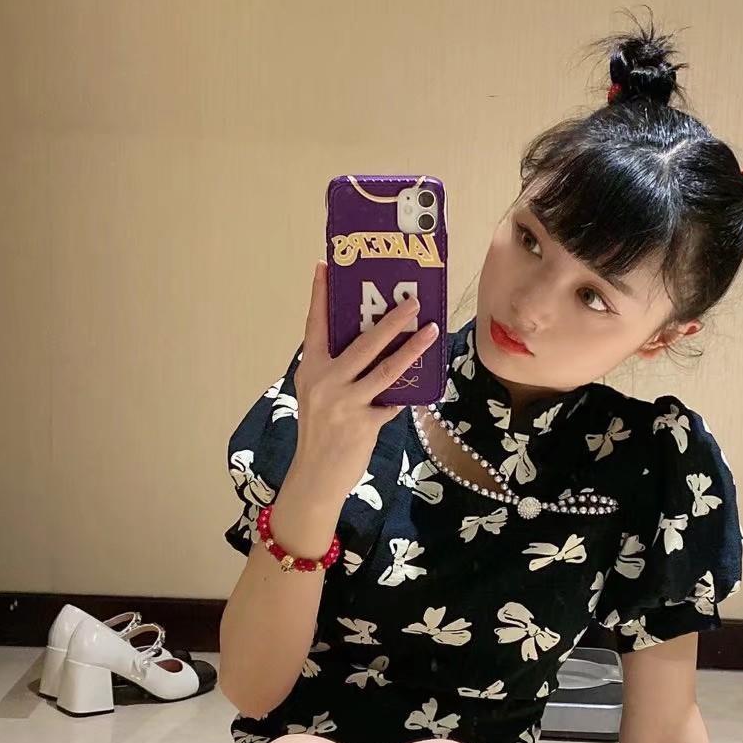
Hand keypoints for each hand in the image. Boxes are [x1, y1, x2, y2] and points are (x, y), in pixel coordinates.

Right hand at [292, 261, 437, 486]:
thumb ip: (336, 369)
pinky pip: (393, 401)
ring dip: (412, 348)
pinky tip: (424, 383)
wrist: (316, 475)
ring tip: (431, 330)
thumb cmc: (320, 431)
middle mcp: (326, 381)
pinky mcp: (364, 422)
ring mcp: (345, 402)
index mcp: (311, 369)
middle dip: (391, 319)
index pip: (315, 325)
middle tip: (412, 301)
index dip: (321, 295)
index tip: (324, 267)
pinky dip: (407, 393)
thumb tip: (370, 342)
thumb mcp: (317, 393)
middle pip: (363, 342)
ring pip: (386, 368)